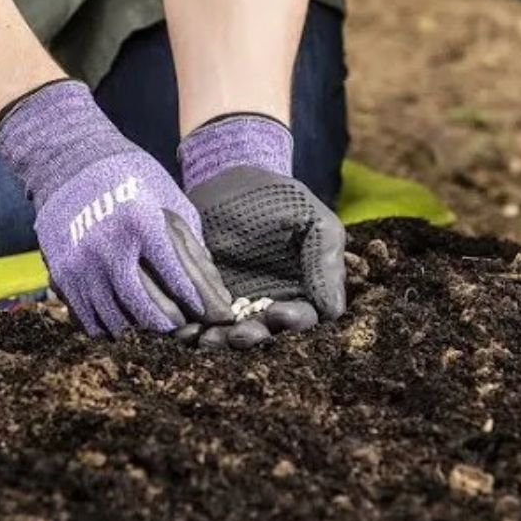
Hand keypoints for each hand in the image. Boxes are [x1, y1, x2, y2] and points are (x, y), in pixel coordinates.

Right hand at [0, 80, 232, 335]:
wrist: (70, 163)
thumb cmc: (131, 179)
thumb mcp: (169, 201)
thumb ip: (191, 245)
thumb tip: (213, 292)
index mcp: (144, 224)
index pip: (179, 279)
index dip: (200, 304)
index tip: (213, 315)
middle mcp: (111, 248)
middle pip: (149, 308)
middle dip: (174, 325)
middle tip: (186, 328)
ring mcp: (83, 265)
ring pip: (119, 321)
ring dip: (142, 330)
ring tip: (157, 326)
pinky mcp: (63, 275)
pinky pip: (89, 319)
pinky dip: (111, 327)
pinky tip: (126, 321)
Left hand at [179, 115, 345, 347]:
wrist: (226, 178)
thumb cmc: (278, 199)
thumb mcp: (312, 221)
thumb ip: (325, 261)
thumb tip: (334, 311)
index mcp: (300, 293)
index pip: (303, 319)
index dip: (293, 322)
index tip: (279, 313)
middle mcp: (267, 306)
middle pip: (264, 335)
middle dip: (252, 338)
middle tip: (238, 335)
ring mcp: (232, 307)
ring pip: (228, 335)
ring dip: (220, 342)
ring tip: (208, 339)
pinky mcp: (200, 300)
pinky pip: (197, 322)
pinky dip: (192, 331)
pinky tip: (186, 330)